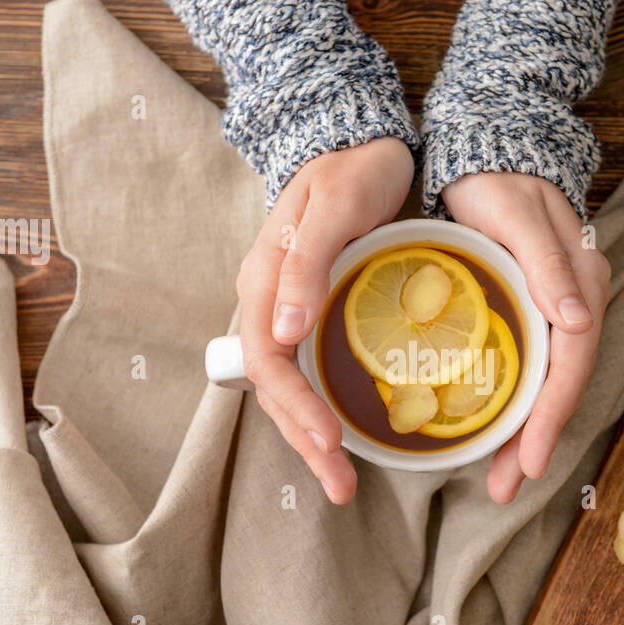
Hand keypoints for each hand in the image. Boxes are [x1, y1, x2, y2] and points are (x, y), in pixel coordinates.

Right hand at [234, 137, 413, 503]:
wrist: (359, 136)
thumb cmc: (352, 166)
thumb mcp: (333, 207)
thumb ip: (305, 264)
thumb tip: (283, 329)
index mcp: (264, 280)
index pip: (267, 360)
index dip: (296, 406)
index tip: (331, 440)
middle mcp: (268, 301)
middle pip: (274, 388)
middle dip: (304, 441)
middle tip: (342, 487)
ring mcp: (288, 308)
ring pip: (290, 387)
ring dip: (311, 437)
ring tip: (343, 480)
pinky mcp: (312, 309)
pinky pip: (310, 370)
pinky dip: (323, 408)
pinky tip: (346, 433)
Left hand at [441, 172, 610, 502]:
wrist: (487, 149)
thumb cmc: (494, 179)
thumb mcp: (515, 215)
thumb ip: (547, 264)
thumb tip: (579, 319)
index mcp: (581, 283)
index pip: (572, 362)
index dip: (552, 415)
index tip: (530, 460)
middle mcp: (578, 302)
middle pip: (563, 384)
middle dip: (537, 441)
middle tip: (504, 489)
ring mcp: (560, 309)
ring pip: (550, 382)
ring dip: (528, 431)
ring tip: (501, 477)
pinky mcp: (537, 311)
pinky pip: (535, 367)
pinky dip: (519, 403)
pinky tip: (499, 429)